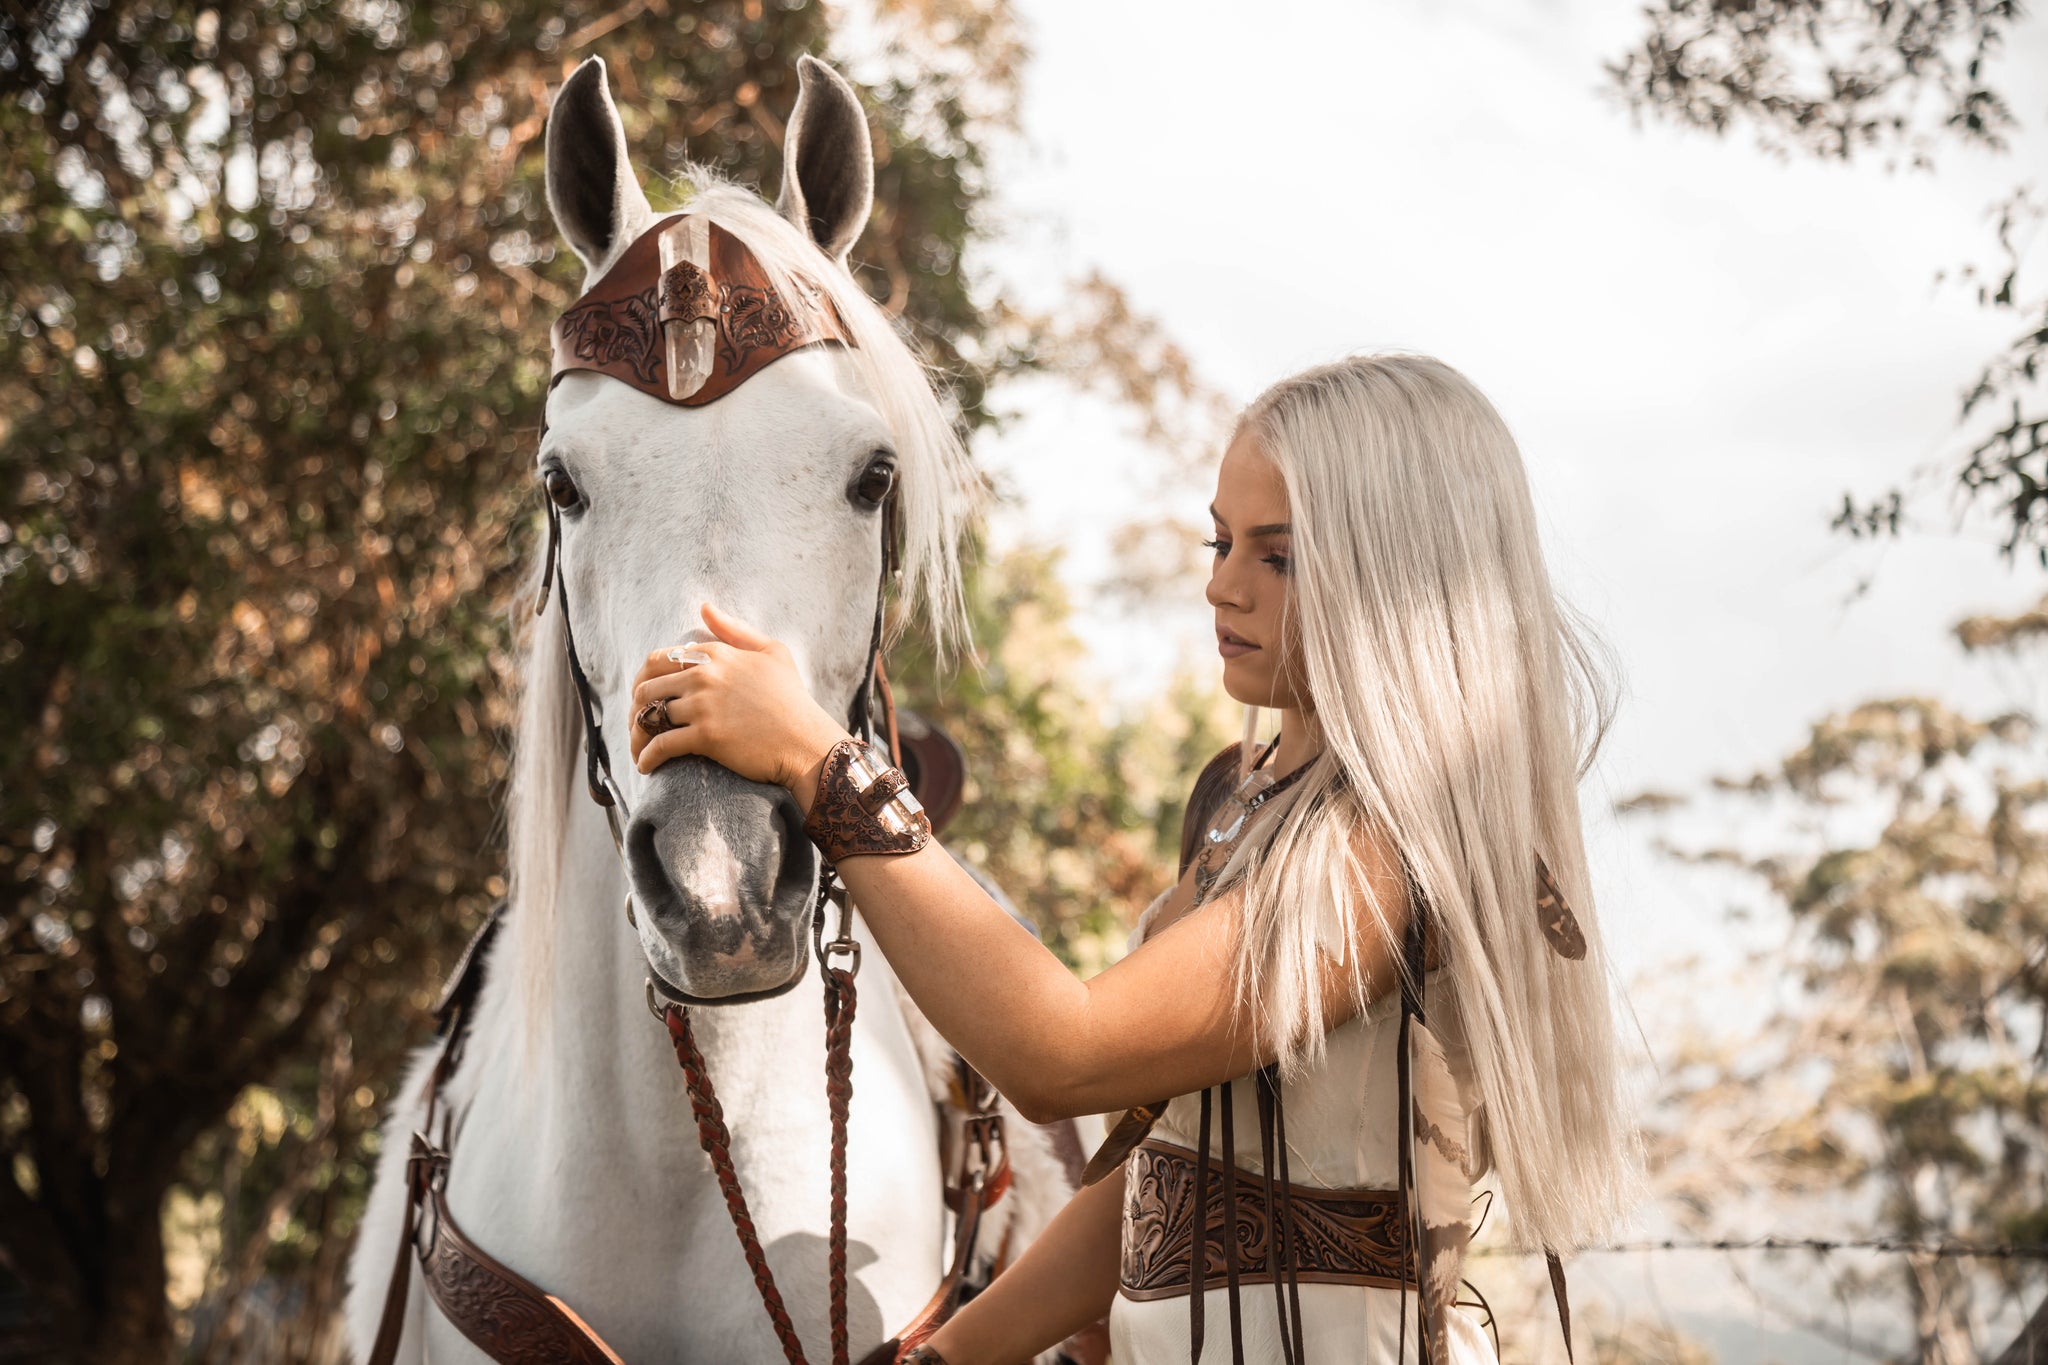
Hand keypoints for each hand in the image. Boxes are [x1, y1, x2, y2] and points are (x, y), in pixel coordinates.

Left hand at [628, 603, 850, 804]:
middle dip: (636, 708)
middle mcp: (705, 675)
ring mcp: (704, 705)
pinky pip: (661, 745)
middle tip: (639, 725)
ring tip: (639, 748)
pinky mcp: (706, 736)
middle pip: (647, 687)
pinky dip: (647, 757)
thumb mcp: (772, 651)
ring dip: (638, 736)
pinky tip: (646, 766)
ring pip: (649, 716)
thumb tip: (704, 606)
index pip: (660, 659)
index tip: (648, 699)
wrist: (806, 742)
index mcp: (717, 653)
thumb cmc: (792, 699)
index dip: (647, 680)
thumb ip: (735, 629)